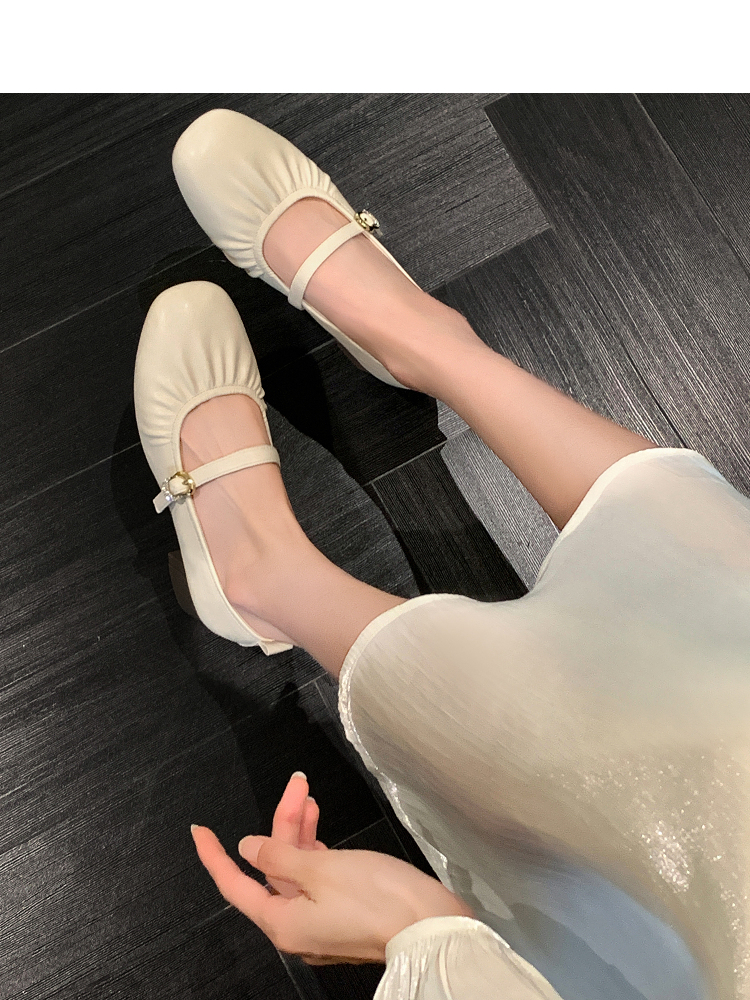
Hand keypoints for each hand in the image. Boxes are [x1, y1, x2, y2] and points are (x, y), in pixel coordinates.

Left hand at [191, 772, 474, 965]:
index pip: (235, 886)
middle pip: (273, 869)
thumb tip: (248, 849)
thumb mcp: (322, 867)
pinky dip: (316, 849)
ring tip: (307, 795)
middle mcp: (297, 927)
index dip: (214, 857)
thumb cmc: (379, 898)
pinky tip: (319, 826)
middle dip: (280, 825)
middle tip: (296, 785)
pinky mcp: (344, 913)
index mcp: (283, 922)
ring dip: (299, 832)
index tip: (200, 832)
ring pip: (298, 870)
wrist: (432, 925)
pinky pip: (318, 878)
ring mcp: (322, 921)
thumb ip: (280, 854)